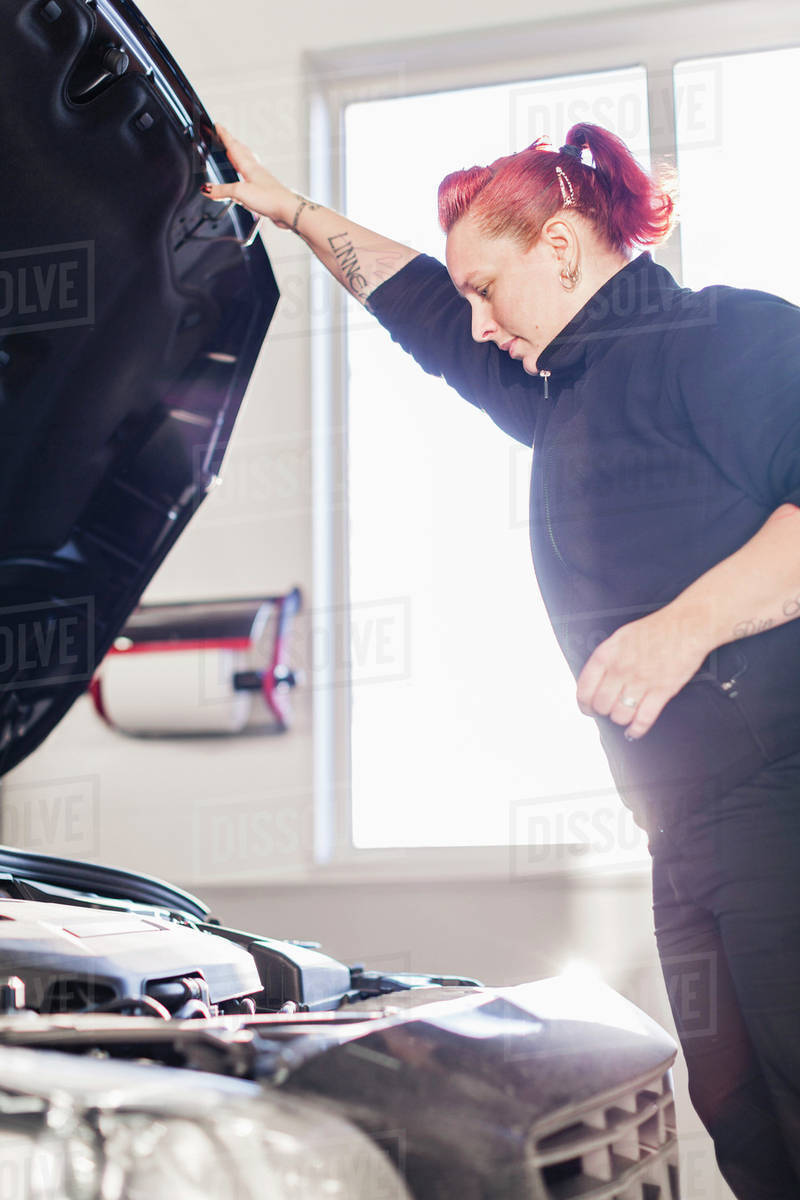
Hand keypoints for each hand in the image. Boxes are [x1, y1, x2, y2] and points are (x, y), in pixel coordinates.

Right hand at [202, 126, 295, 226]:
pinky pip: (251, 177)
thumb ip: (222, 190)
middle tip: (224, 136)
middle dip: (231, 143)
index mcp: (249, 166)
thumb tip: (206, 188)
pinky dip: (244, 173)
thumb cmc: (269, 198)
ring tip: (232, 154)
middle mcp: (256, 170)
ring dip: (238, 156)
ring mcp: (261, 180)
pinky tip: (245, 179)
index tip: (217, 125)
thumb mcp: (240, 193)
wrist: (288, 210)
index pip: (233, 146)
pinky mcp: (265, 191)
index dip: (224, 135)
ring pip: (247, 163)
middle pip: (241, 152)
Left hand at [575, 603, 711, 738]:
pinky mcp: (662, 691)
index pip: (585, 688)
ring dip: (619, 719)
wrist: (687, 626)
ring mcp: (641, 681)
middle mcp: (621, 669)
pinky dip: (637, 730)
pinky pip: (643, 719)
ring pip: (620, 715)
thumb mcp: (621, 637)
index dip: (584, 703)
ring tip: (623, 715)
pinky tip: (634, 731)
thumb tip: (596, 679)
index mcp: (608, 654)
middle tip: (607, 710)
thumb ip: (607, 658)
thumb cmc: (656, 629)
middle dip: (602, 711)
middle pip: (601, 705)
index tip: (587, 707)